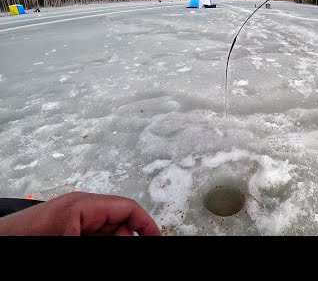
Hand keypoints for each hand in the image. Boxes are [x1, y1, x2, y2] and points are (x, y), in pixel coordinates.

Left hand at [0, 192, 160, 235]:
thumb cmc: (25, 237)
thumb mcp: (72, 240)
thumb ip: (106, 238)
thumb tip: (127, 237)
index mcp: (84, 205)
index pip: (127, 209)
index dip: (146, 225)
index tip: (156, 239)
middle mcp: (81, 210)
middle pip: (117, 225)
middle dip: (125, 239)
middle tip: (133, 247)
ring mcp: (73, 223)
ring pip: (104, 234)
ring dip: (110, 242)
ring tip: (101, 243)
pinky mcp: (66, 231)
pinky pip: (92, 236)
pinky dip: (98, 242)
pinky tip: (93, 247)